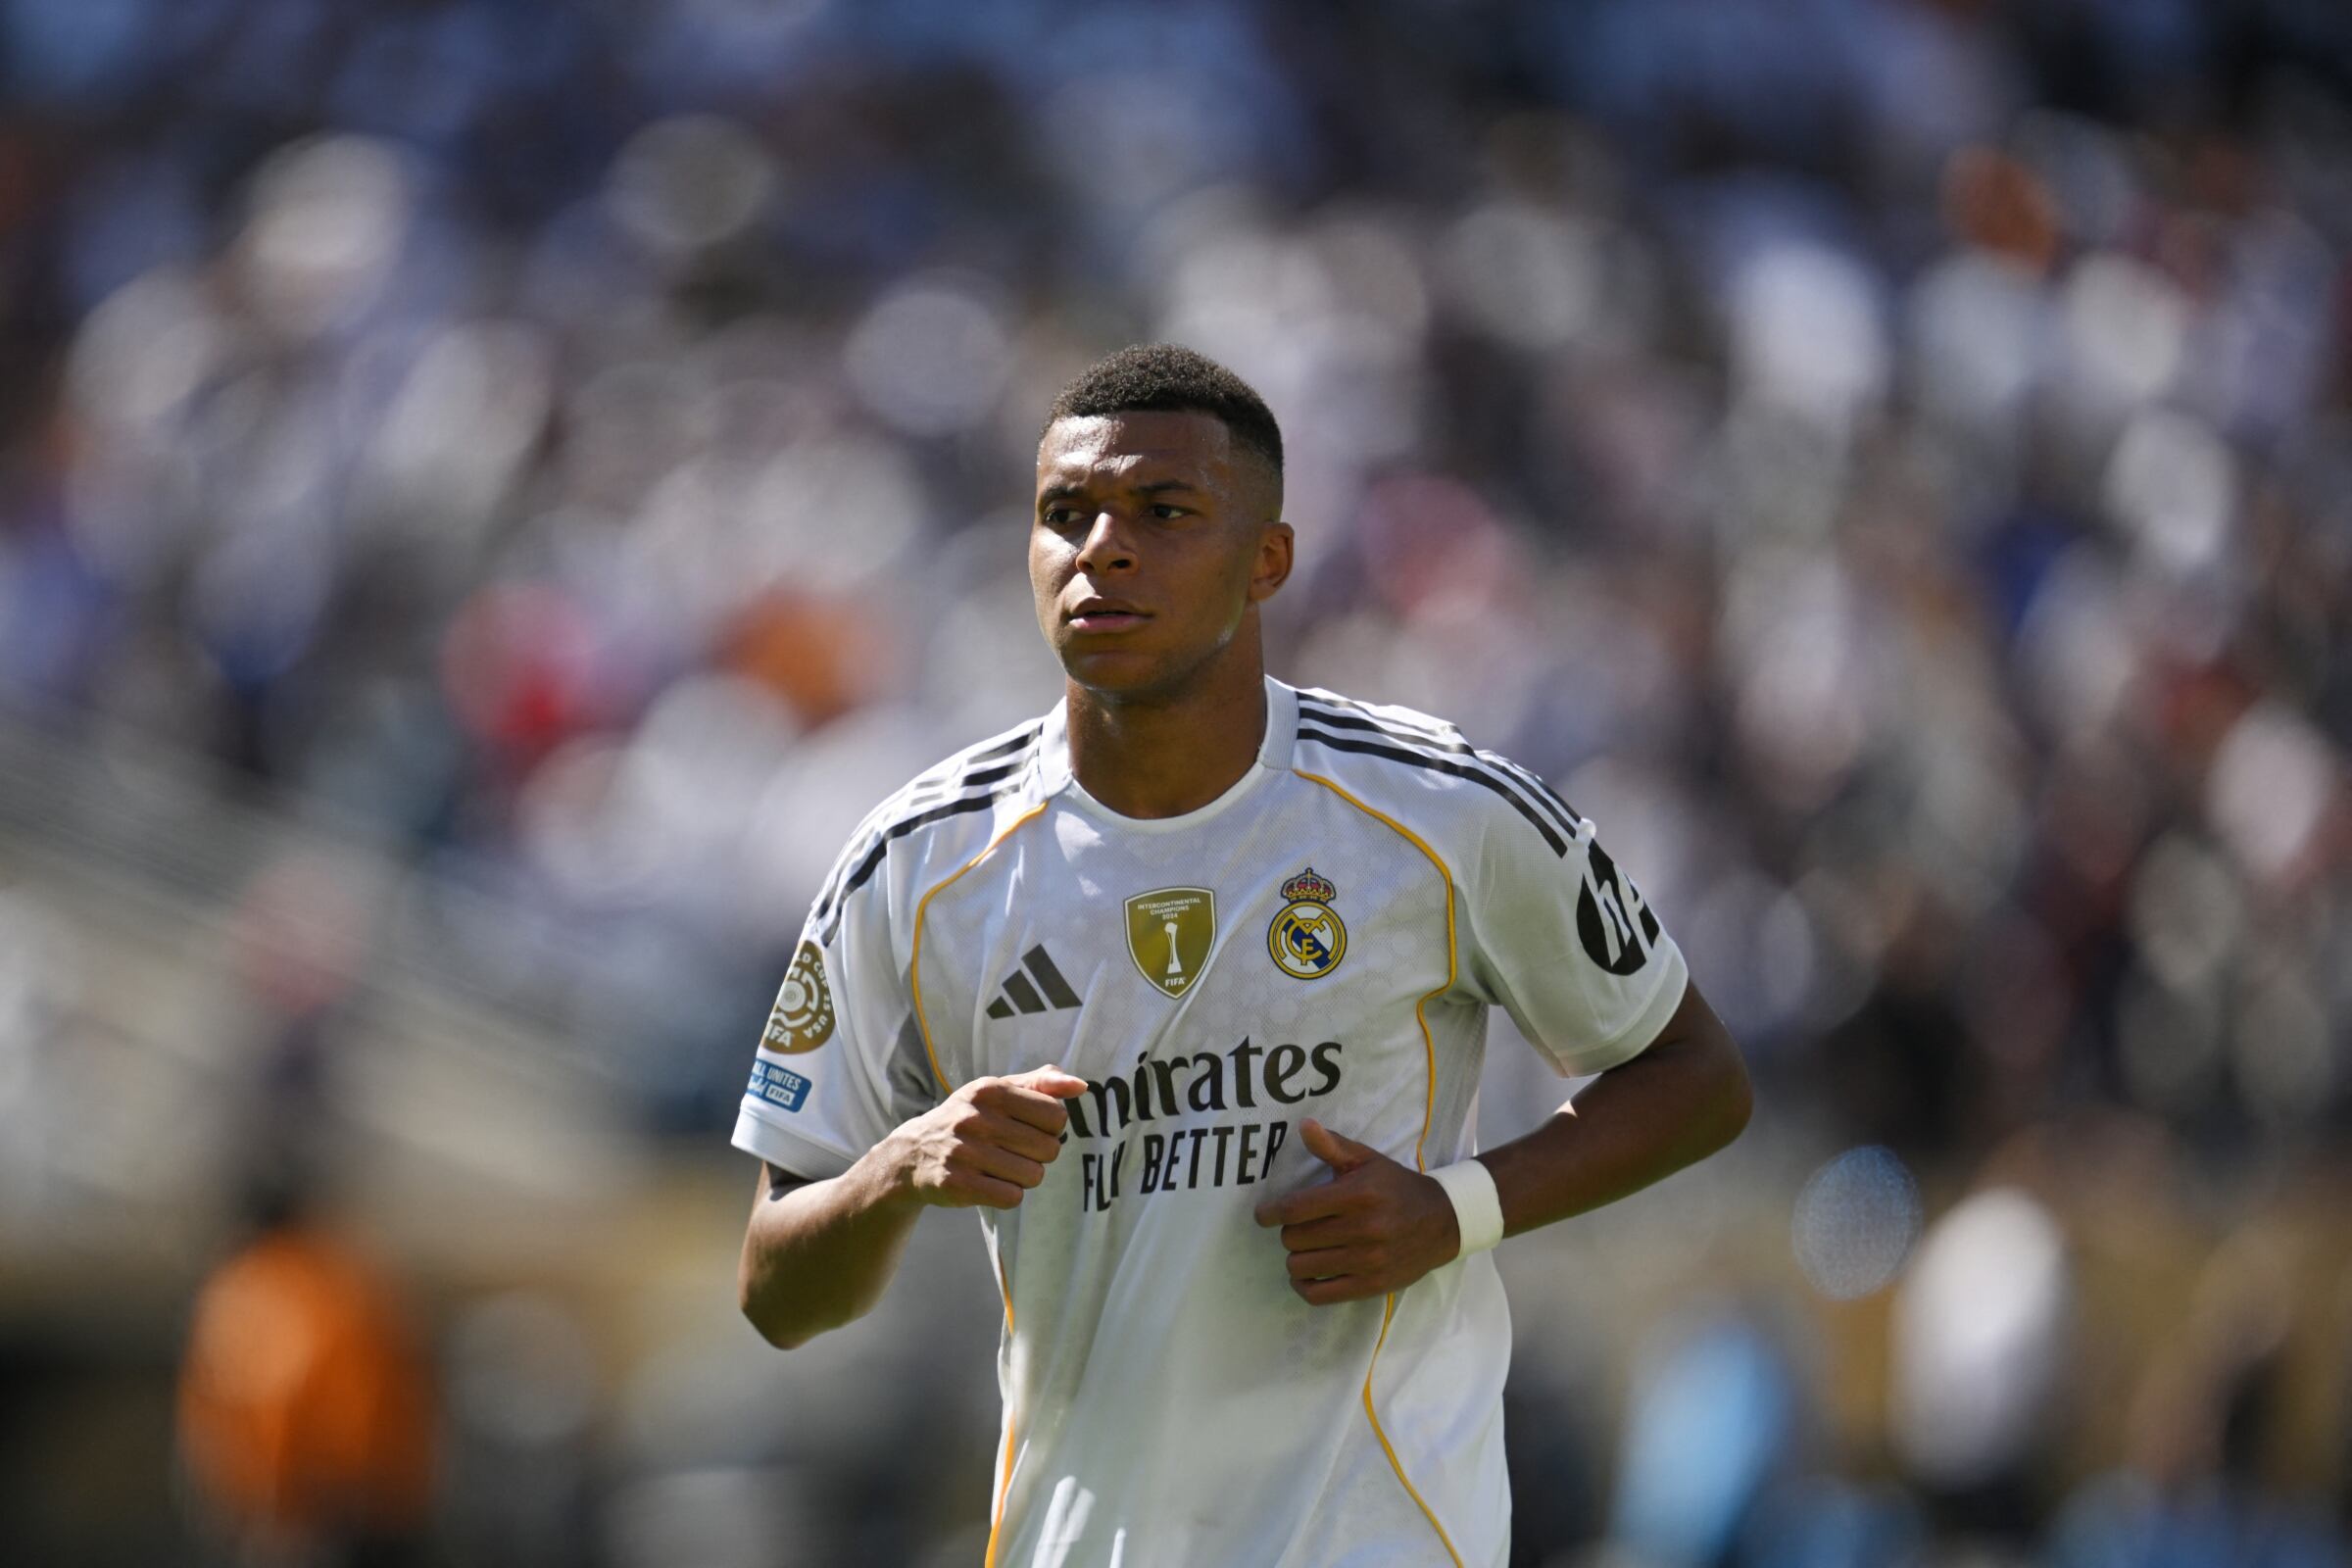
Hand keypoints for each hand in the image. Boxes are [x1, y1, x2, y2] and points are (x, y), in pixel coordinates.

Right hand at [883, 1065, 1086, 1210]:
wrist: (913, 1154)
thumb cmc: (969, 1119)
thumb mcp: (997, 1091)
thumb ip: (1040, 1083)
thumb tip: (1080, 1086)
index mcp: (990, 1090)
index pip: (1056, 1115)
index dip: (1051, 1128)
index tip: (1032, 1129)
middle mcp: (976, 1118)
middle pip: (1050, 1148)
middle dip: (1040, 1154)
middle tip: (1016, 1151)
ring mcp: (964, 1152)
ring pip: (1033, 1175)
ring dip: (1025, 1176)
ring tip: (1002, 1167)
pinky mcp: (957, 1184)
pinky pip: (1011, 1197)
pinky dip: (1008, 1194)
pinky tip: (991, 1183)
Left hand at [1252, 1119, 1461, 1304]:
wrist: (1442, 1222)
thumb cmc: (1396, 1187)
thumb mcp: (1367, 1160)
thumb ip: (1332, 1146)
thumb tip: (1304, 1126)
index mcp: (1358, 1195)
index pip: (1297, 1209)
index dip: (1271, 1212)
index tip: (1264, 1215)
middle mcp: (1364, 1229)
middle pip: (1295, 1238)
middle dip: (1289, 1232)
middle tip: (1299, 1227)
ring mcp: (1368, 1261)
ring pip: (1303, 1267)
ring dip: (1296, 1257)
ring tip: (1305, 1248)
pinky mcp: (1371, 1285)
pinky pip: (1320, 1295)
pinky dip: (1304, 1286)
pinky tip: (1306, 1275)